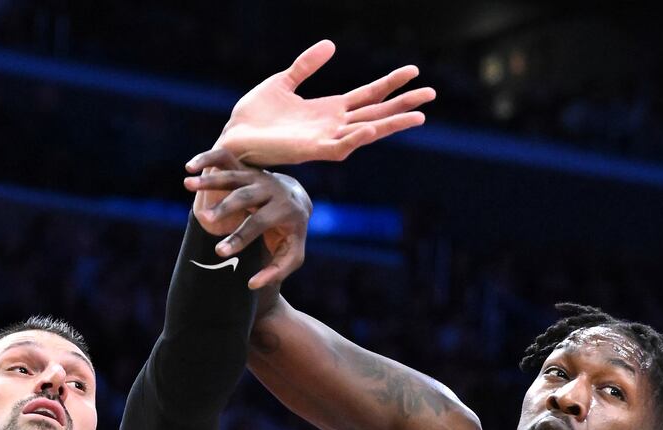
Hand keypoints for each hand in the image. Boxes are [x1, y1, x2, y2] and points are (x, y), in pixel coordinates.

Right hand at [183, 155, 310, 290]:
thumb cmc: (291, 233)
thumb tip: (252, 284)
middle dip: (225, 207)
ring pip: (232, 175)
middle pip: (245, 196)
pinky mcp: (244, 168)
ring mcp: (256, 176)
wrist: (297, 200)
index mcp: (284, 210)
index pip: (259, 223)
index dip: (239, 238)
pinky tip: (189, 168)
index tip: (219, 252)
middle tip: (205, 220)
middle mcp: (270, 189)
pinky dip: (207, 159)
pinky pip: (225, 159)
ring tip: (187, 185)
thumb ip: (276, 272)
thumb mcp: (292, 255)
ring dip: (210, 180)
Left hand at [201, 40, 434, 167]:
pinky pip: (340, 146)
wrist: (232, 138)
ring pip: (366, 131)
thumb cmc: (254, 116)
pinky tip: (374, 128)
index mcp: (328, 110)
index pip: (367, 95)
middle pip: (376, 113)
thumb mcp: (283, 82)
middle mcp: (332, 126)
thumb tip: (331, 45)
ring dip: (391, 124)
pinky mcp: (310, 152)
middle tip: (431, 96)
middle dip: (403, 105)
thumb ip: (306, 65)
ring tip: (417, 116)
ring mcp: (324, 140)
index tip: (413, 71)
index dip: (390, 83)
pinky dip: (357, 138)